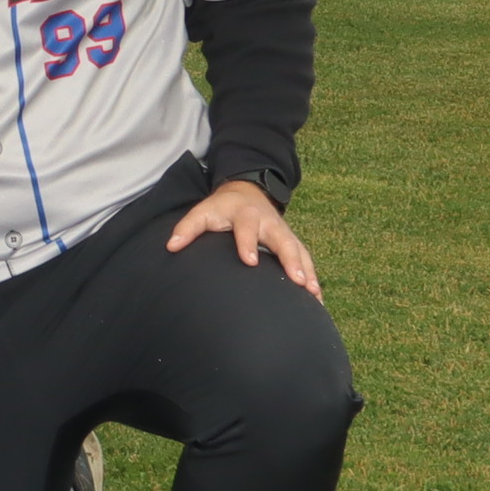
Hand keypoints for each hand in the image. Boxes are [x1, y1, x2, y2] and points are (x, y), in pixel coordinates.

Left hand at [164, 179, 320, 297]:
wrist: (247, 192)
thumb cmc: (222, 207)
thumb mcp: (203, 211)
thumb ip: (187, 228)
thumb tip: (171, 246)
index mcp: (246, 215)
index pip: (248, 229)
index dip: (248, 244)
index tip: (250, 262)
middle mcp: (270, 223)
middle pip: (284, 241)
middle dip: (291, 261)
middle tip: (298, 281)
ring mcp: (283, 232)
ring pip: (299, 251)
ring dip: (308, 272)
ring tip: (314, 294)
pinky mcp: (291, 241)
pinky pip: (305, 259)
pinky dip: (312, 276)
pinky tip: (317, 298)